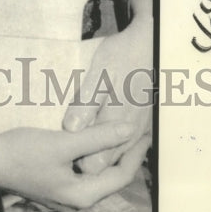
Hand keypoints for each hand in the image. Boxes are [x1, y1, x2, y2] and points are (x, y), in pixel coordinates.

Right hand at [0, 121, 148, 211]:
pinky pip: (84, 172)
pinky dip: (93, 155)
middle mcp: (78, 201)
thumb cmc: (23, 152)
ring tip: (119, 131)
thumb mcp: (63, 142)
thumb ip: (98, 137)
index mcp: (84, 195)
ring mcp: (66, 196)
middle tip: (135, 130)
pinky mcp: (56, 185)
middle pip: (111, 177)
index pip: (121, 175)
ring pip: (97, 174)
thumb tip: (129, 129)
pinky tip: (93, 140)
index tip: (146, 132)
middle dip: (124, 153)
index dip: (135, 152)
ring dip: (109, 153)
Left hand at [63, 0, 152, 174]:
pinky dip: (111, 145)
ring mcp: (138, 131)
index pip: (94, 165)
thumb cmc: (121, 56)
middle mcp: (129, 134)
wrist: (149, 45)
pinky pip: (126, 148)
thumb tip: (70, 129)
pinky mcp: (142, 125)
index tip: (61, 149)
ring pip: (115, 158)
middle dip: (85, 160)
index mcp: (115, 123)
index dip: (76, 161)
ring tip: (78, 138)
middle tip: (66, 145)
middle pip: (104, 166)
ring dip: (98, 153)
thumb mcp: (98, 74)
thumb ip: (85, 103)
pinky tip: (97, 131)